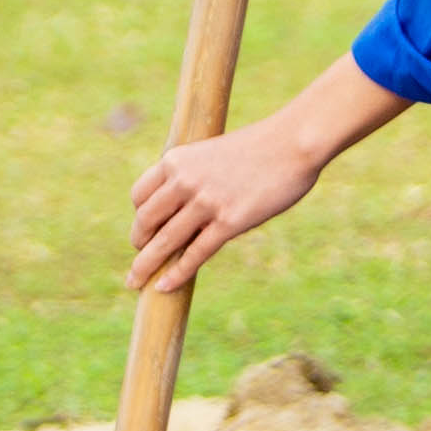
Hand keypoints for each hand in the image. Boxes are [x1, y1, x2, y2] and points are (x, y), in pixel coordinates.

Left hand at [129, 121, 331, 292]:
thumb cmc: (259, 148)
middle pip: (146, 220)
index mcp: (177, 160)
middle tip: (140, 260)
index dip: (139, 216)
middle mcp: (185, 180)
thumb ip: (195, 178)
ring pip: (165, 241)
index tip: (145, 229)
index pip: (140, 195)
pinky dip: (176, 273)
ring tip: (136, 282)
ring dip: (146, 265)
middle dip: (139, 244)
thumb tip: (186, 209)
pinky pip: (195, 254)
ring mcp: (206, 202)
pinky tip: (165, 286)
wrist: (293, 143)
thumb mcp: (213, 154)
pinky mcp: (229, 222)